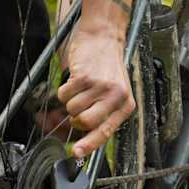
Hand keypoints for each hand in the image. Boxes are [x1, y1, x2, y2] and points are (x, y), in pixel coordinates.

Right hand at [56, 24, 134, 158]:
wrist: (103, 35)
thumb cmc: (106, 65)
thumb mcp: (115, 91)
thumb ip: (104, 113)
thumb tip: (84, 136)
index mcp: (125, 104)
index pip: (105, 132)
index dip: (88, 145)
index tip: (76, 153)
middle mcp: (115, 96)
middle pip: (85, 123)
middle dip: (75, 118)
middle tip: (78, 107)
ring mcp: (100, 86)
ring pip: (72, 109)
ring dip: (70, 100)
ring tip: (80, 87)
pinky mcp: (84, 76)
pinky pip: (63, 94)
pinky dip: (63, 89)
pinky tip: (75, 78)